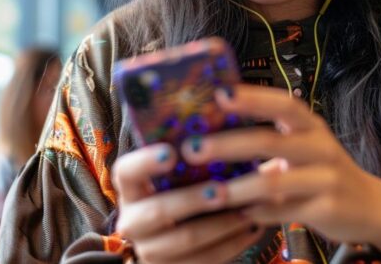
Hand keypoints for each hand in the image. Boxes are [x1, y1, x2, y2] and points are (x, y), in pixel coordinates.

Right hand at [112, 143, 263, 263]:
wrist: (176, 243)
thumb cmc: (185, 190)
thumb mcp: (182, 175)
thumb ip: (200, 156)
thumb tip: (237, 128)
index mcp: (131, 187)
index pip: (126, 171)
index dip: (145, 162)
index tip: (171, 153)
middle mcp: (132, 220)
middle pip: (158, 211)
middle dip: (192, 199)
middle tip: (222, 190)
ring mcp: (150, 249)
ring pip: (185, 239)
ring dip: (221, 225)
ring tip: (249, 210)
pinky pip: (204, 260)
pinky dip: (232, 244)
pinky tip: (254, 228)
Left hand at [179, 85, 380, 247]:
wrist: (370, 206)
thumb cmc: (322, 171)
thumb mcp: (302, 147)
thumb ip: (267, 138)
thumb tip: (209, 131)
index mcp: (310, 125)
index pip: (282, 103)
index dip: (252, 97)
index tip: (218, 94)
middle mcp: (320, 146)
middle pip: (270, 140)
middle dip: (228, 144)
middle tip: (192, 149)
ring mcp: (326, 178)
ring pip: (275, 182)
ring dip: (237, 188)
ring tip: (208, 193)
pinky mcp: (327, 208)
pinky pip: (284, 211)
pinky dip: (257, 213)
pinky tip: (236, 215)